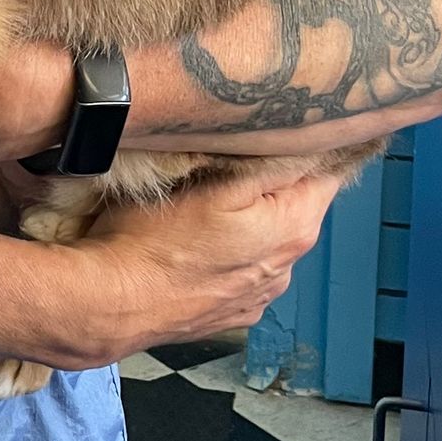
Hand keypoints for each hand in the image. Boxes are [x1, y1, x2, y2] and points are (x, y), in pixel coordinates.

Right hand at [44, 167, 339, 368]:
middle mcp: (288, 267)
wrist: (112, 304)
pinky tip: (199, 248)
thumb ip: (272, 164)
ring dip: (252, 220)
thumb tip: (313, 144)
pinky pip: (244, 270)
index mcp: (294, 228)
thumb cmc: (157, 237)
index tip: (291, 127)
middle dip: (276, 182)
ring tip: (209, 206)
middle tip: (234, 157)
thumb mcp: (214, 183)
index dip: (315, 147)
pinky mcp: (232, 313)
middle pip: (297, 207)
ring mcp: (260, 296)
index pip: (329, 174)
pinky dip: (232, 255)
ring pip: (268, 240)